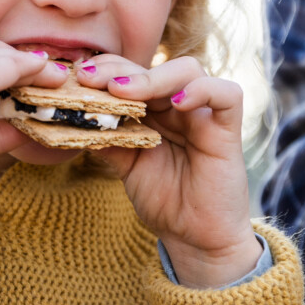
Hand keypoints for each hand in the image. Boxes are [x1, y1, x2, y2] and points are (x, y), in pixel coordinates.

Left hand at [76, 55, 256, 287]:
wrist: (194, 238)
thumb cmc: (165, 200)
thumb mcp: (126, 166)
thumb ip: (108, 139)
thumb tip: (76, 117)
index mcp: (156, 110)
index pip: (134, 73)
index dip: (108, 69)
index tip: (79, 77)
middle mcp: (181, 106)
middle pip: (157, 66)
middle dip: (121, 68)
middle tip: (91, 78)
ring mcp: (205, 115)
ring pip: (189, 71)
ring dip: (153, 77)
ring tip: (123, 91)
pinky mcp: (228, 130)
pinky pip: (227, 95)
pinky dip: (203, 91)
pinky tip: (177, 103)